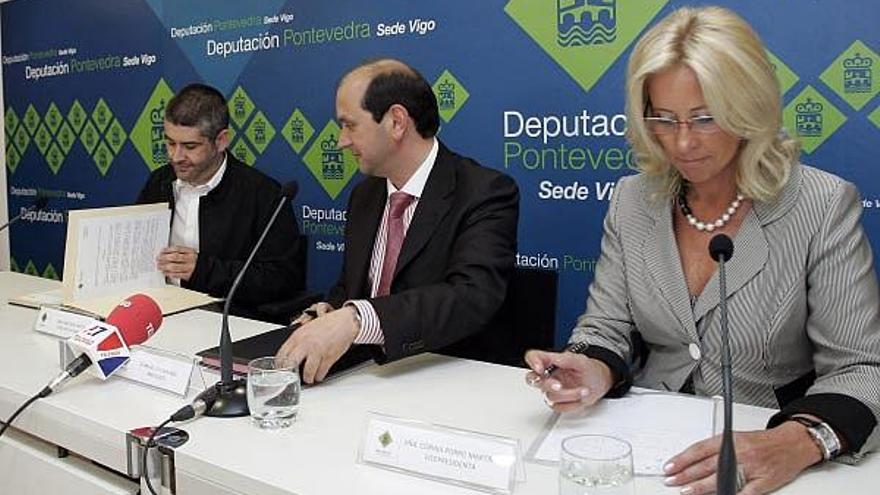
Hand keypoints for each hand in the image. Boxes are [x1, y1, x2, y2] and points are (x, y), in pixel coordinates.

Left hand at [157, 246, 197, 280]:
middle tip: (158, 259)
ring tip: (159, 266)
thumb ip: (181, 252)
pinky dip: (169, 274)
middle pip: (175, 257)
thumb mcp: (191, 253)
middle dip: (164, 258)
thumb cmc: (196, 261)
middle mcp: (190, 259)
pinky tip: (165, 273)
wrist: (207, 270)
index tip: (161, 251)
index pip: (177, 249)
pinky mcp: (188, 275)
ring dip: (165, 267)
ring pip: (174, 266)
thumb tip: (166, 253)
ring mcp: (189, 268)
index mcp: (191, 252)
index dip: (168, 250)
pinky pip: (177, 274)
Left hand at [276, 306, 359, 383]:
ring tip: (309, 378)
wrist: (345, 321)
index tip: (282, 370)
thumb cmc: (327, 324)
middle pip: (291, 364)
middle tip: (293, 377)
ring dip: (308, 378)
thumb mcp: (306, 328)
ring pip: (307, 372)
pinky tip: (319, 375)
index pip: (281, 354)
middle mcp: (306, 344)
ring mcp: (317, 351)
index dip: (280, 365)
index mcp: (298, 336)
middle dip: (291, 374)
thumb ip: (297, 340)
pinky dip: (319, 377)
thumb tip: (290, 353)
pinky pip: (320, 373)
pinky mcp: (329, 357)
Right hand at [523, 349, 613, 412]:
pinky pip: (559, 407)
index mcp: (551, 361)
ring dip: (569, 395)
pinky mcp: (559, 403)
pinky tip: (581, 397)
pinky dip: (572, 404)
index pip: (533, 357)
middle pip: (534, 380)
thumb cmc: (589, 369)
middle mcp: (548, 376)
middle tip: (559, 386)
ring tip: (584, 390)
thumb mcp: (580, 360)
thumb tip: (552, 358)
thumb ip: (565, 359)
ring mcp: (552, 390)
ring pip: (550, 396)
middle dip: (547, 384)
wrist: (601, 382)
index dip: (532, 362)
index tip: (540, 369)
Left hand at [663, 421, 823, 493]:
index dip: (683, 459)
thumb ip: (718, 448)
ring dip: (701, 487)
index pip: (700, 450)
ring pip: (721, 479)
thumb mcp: (737, 437)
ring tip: (686, 491)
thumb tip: (694, 459)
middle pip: (706, 466)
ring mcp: (751, 468)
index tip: (670, 466)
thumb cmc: (763, 442)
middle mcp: (739, 453)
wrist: (792, 444)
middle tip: (671, 480)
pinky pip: (744, 493)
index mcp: (730, 440)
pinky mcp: (763, 482)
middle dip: (686, 474)